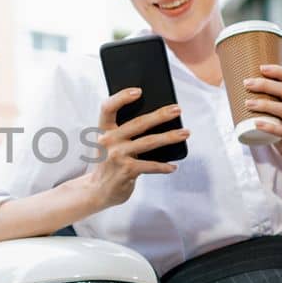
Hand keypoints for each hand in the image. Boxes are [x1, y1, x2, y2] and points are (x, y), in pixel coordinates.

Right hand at [82, 88, 188, 210]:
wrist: (96, 191)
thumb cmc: (108, 164)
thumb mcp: (110, 145)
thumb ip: (124, 133)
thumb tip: (156, 121)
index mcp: (103, 130)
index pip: (108, 108)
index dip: (122, 97)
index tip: (139, 91)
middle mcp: (108, 141)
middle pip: (138, 123)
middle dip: (160, 115)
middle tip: (177, 109)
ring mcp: (117, 155)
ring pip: (149, 142)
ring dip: (170, 137)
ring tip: (185, 133)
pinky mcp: (126, 170)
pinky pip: (151, 165)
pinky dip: (163, 167)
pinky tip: (172, 167)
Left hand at [244, 64, 281, 183]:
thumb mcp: (277, 119)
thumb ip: (265, 107)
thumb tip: (236, 94)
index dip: (278, 71)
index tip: (259, 67)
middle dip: (266, 84)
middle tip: (246, 83)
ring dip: (265, 104)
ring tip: (247, 102)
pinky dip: (269, 126)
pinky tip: (256, 123)